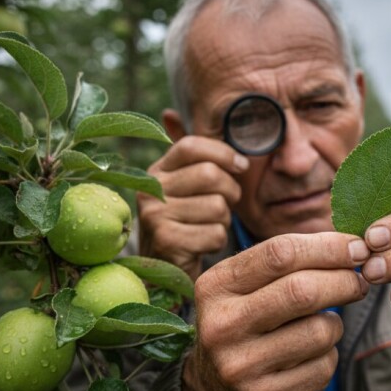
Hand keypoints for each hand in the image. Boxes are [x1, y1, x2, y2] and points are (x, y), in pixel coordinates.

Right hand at [137, 136, 245, 278]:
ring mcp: (154, 216)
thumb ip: (190, 157)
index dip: (223, 152)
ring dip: (223, 221)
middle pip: (210, 174)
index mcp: (157, 171)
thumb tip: (168, 114)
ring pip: (216, 206)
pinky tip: (202, 246)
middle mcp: (149, 190)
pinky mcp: (166, 241)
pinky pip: (214, 233)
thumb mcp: (186, 189)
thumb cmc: (188, 226)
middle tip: (226, 206)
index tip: (241, 166)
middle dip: (230, 192)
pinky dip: (217, 242)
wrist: (166, 277)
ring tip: (209, 228)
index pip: (191, 145)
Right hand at [182, 233, 370, 390]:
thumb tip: (353, 247)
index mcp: (216, 285)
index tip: (357, 248)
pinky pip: (323, 367)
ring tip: (323, 323)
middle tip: (359, 281)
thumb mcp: (247, 283)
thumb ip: (289, 260)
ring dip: (335, 323)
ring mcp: (240, 365)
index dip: (328, 247)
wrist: (216, 387)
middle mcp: (221, 325)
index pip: (281, 253)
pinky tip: (312, 353)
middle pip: (303, 291)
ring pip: (320, 331)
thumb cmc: (245, 319)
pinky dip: (329, 355)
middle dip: (344, 281)